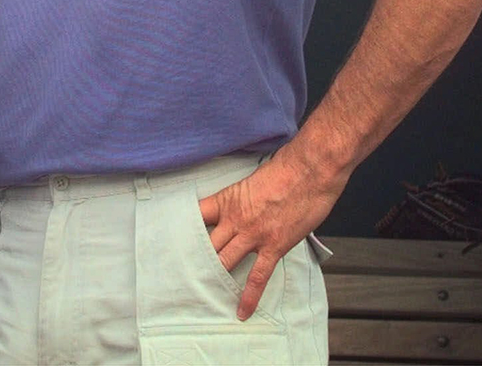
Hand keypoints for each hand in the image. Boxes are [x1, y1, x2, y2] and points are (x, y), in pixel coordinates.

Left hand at [197, 148, 346, 319]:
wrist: (309, 170)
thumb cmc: (284, 170)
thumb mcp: (251, 181)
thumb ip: (241, 200)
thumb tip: (239, 209)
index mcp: (226, 201)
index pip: (195, 216)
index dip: (182, 229)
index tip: (172, 241)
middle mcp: (234, 219)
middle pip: (205, 244)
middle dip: (193, 260)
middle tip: (180, 276)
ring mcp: (253, 235)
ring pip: (224, 261)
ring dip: (213, 277)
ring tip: (201, 294)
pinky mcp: (273, 246)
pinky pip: (257, 277)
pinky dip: (248, 296)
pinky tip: (241, 311)